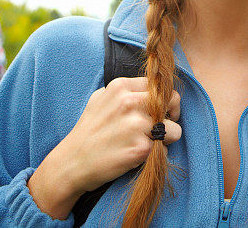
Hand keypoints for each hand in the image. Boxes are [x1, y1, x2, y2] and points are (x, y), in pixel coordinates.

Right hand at [28, 77, 181, 219]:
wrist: (72, 162)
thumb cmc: (88, 131)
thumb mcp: (100, 98)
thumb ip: (125, 91)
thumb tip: (150, 90)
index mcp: (121, 87)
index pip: (160, 86)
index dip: (163, 99)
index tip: (158, 110)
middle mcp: (131, 102)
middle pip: (173, 100)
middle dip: (171, 114)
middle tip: (161, 126)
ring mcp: (137, 125)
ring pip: (174, 128)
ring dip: (166, 137)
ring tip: (148, 142)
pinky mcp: (141, 148)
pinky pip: (166, 148)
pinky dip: (158, 153)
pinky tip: (140, 154)